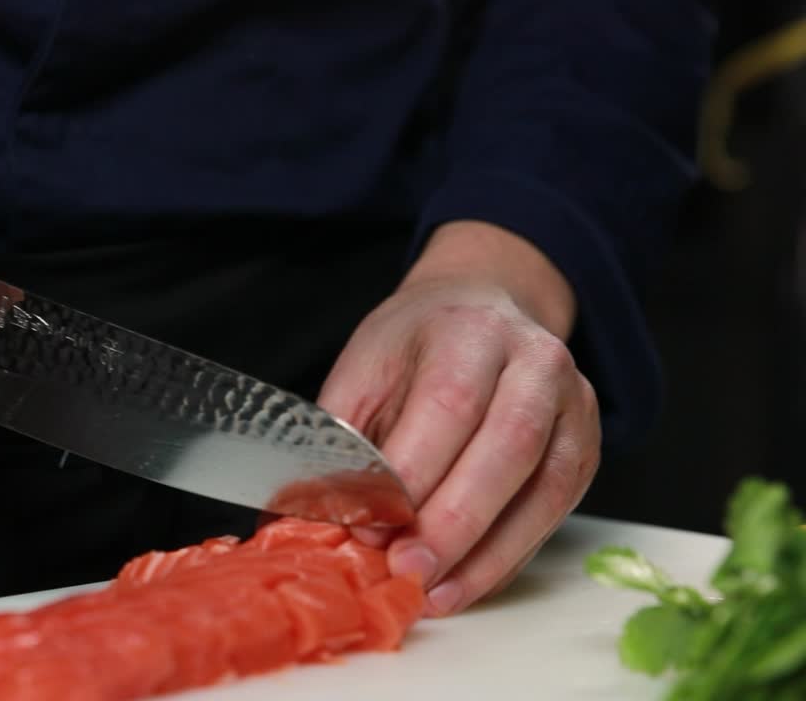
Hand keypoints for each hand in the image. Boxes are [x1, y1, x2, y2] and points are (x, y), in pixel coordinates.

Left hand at [317, 221, 599, 616]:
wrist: (480, 309)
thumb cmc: (415, 345)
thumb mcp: (364, 368)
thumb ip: (344, 435)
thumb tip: (317, 508)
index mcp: (470, 330)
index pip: (449, 404)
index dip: (411, 472)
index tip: (371, 523)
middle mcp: (535, 361)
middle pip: (507, 446)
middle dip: (454, 521)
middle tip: (406, 569)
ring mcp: (572, 404)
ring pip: (544, 488)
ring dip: (487, 553)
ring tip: (435, 593)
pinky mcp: (585, 447)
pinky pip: (554, 511)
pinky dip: (508, 557)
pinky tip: (466, 582)